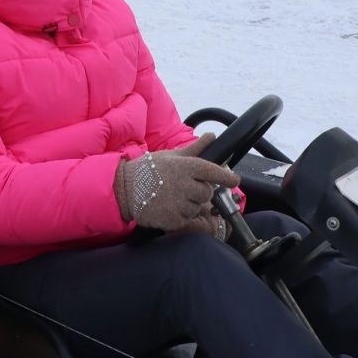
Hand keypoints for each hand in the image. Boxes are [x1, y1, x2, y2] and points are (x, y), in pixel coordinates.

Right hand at [115, 137, 240, 233]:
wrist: (124, 189)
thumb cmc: (148, 170)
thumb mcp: (171, 155)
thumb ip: (194, 149)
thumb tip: (211, 136)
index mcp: (185, 167)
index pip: (213, 171)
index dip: (226, 177)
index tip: (234, 180)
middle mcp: (184, 185)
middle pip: (207, 193)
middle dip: (200, 191)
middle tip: (186, 188)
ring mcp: (178, 204)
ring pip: (197, 207)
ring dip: (190, 204)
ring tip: (173, 197)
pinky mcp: (172, 220)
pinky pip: (187, 219)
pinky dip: (181, 215)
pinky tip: (169, 207)